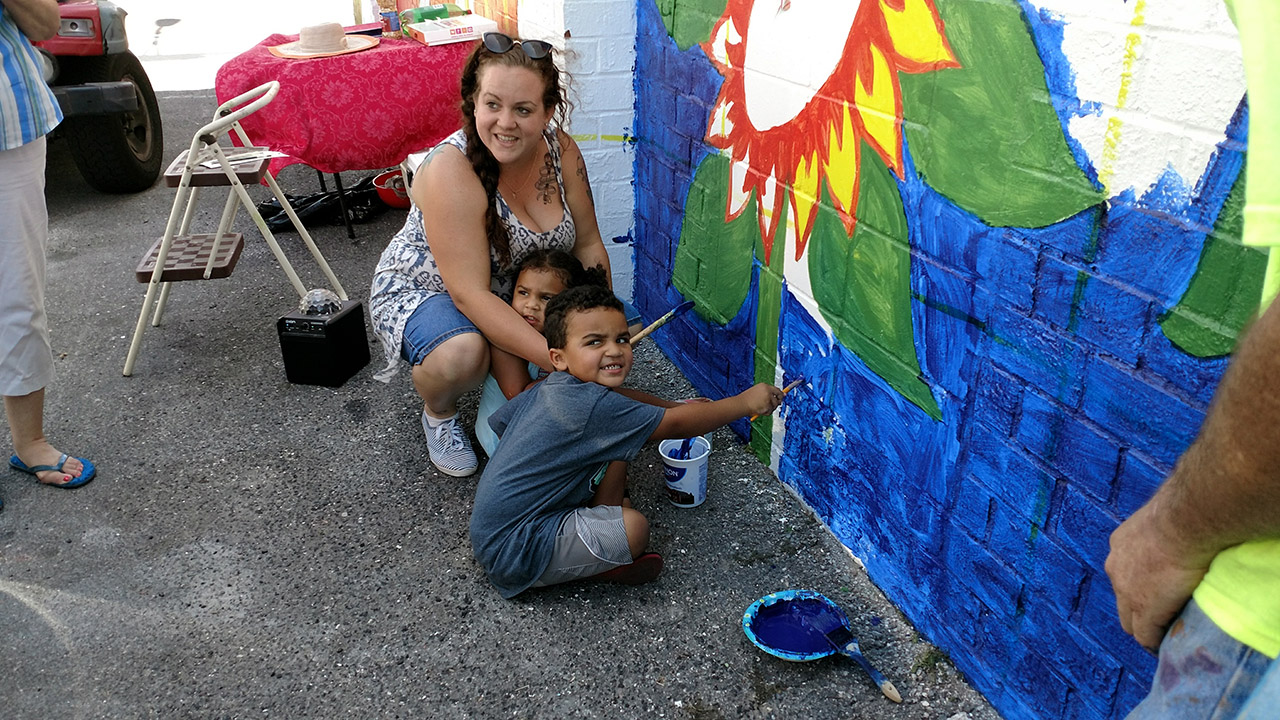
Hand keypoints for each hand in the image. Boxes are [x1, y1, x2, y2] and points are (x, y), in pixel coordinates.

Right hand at [741, 383, 781, 417]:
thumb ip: (766, 393)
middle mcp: (768, 391)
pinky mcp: (767, 406)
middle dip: (779, 400)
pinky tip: (760, 410)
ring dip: (771, 408)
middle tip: (778, 404)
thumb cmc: (747, 399)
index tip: (783, 396)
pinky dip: (766, 412)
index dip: (780, 393)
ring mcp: (768, 398)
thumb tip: (775, 396)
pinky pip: (770, 411)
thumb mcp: (757, 392)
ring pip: (775, 405)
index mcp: (764, 386)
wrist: (741, 404)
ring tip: (762, 408)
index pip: (776, 389)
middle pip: (779, 396)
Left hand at [1104, 497, 1214, 651]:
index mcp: (1120, 544)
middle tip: (1160, 618)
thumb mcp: (1165, 518)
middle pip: (1122, 599)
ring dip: (1146, 628)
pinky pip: (1146, 636)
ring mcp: (1126, 591)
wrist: (1184, 522)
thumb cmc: (1184, 512)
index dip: (1139, 586)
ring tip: (1164, 635)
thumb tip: (1183, 527)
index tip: (1156, 592)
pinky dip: (1156, 642)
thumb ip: (1164, 529)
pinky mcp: (1144, 610)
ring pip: (1130, 621)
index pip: (1124, 573)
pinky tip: (1169, 645)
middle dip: (1138, 610)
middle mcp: (1115, 567)